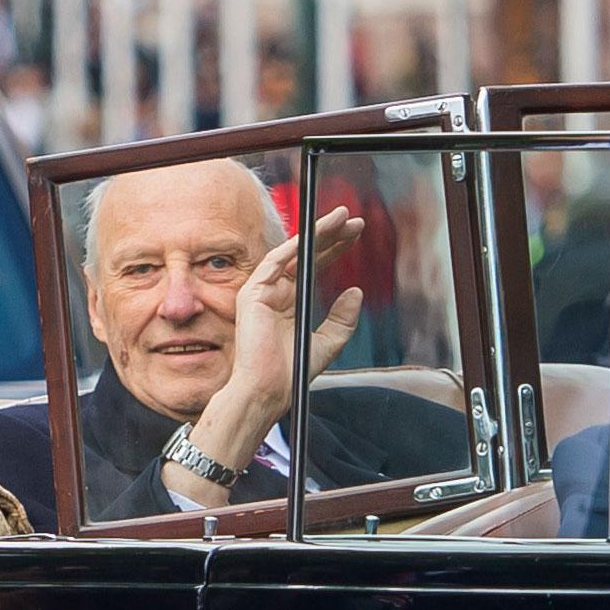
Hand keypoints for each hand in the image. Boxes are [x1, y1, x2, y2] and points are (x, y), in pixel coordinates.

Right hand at [167, 208, 369, 509]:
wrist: (268, 390)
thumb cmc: (291, 373)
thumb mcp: (327, 343)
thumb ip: (341, 319)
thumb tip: (356, 290)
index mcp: (289, 303)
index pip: (314, 267)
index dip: (335, 249)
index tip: (356, 234)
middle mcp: (276, 292)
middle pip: (306, 256)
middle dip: (331, 236)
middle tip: (355, 220)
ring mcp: (263, 291)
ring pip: (293, 253)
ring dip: (317, 233)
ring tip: (342, 218)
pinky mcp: (253, 293)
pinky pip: (275, 262)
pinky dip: (295, 247)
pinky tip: (315, 235)